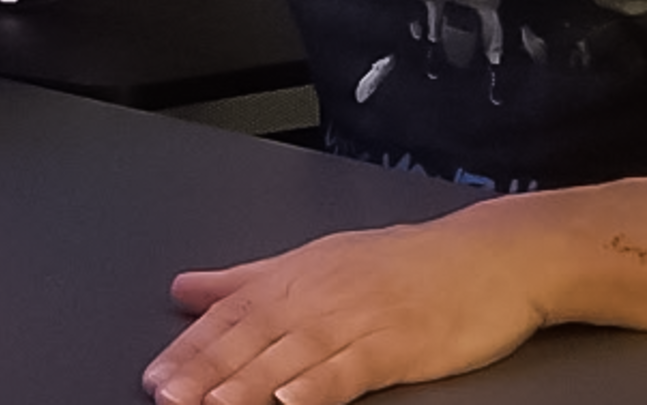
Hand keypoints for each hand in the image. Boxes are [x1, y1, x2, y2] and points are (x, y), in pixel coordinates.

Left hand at [141, 218, 544, 404]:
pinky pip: (351, 367)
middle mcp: (320, 295)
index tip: (155, 374)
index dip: (191, 347)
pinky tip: (290, 402)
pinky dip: (318, 385)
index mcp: (297, 276)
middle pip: (252, 335)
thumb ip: (247, 280)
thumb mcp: (317, 261)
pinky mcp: (398, 343)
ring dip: (247, 383)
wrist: (491, 256)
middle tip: (165, 394)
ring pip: (291, 354)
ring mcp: (359, 318)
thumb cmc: (406, 263)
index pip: (232, 313)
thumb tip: (186, 288)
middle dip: (204, 369)